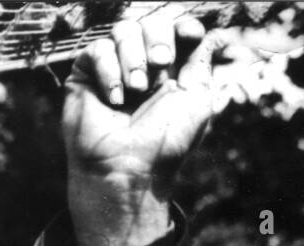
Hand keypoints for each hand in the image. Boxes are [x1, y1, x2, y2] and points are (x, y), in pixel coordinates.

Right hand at [63, 4, 222, 245]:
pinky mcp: (88, 73)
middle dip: (159, 39)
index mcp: (175, 70)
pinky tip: (115, 100)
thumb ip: (203, 64)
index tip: (191, 33)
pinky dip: (110, 72)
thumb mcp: (197, 101)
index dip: (184, 25)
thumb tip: (216, 35)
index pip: (178, 28)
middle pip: (152, 21)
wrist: (130, 167)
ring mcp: (116, 66)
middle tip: (162, 64)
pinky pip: (98, 49)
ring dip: (134, 57)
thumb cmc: (167, 142)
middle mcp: (146, 64)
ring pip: (123, 29)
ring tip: (138, 89)